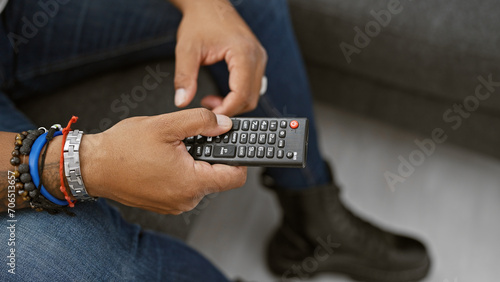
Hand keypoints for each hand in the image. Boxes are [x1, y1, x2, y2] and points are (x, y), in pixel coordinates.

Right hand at [80, 108, 246, 213]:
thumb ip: (201, 121)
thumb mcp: (166, 125)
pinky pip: (185, 186)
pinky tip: (166, 158)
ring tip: (173, 148)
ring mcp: (175, 204)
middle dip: (211, 155)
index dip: (240, 157)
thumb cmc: (122, 148)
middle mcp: (186, 199)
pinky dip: (182, 171)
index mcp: (191, 182)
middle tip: (194, 138)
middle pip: (217, 177)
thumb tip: (224, 124)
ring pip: (200, 180)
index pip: (235, 176)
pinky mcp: (166, 203)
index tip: (236, 143)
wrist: (93, 166)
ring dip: (195, 162)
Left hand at [171, 0, 266, 115]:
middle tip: (208, 109)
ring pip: (253, 95)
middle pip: (250, 98)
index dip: (226, 110)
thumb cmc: (200, 21)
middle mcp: (257, 56)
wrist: (208, 3)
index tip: (210, 116)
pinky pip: (252, 86)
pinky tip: (221, 94)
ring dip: (234, 104)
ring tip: (211, 101)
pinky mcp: (256, 60)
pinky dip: (238, 96)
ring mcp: (259, 59)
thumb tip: (182, 101)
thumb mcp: (187, 50)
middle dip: (230, 110)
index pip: (241, 94)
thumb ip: (184, 77)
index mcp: (243, 53)